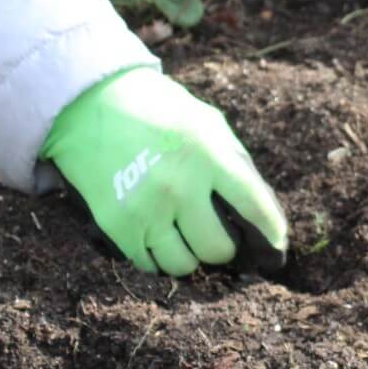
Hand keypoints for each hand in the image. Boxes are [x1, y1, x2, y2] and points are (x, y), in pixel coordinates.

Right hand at [41, 68, 288, 275]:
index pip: (254, 207)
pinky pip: (148, 265)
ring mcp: (146, 208)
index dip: (272, 234)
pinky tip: (158, 238)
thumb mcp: (207, 124)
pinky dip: (157, 257)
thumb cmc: (159, 113)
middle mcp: (180, 186)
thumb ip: (234, 164)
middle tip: (217, 237)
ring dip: (189, 257)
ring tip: (185, 237)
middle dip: (223, 248)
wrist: (92, 103)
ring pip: (183, 265)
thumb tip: (260, 211)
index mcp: (209, 155)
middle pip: (217, 249)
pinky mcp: (117, 224)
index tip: (276, 248)